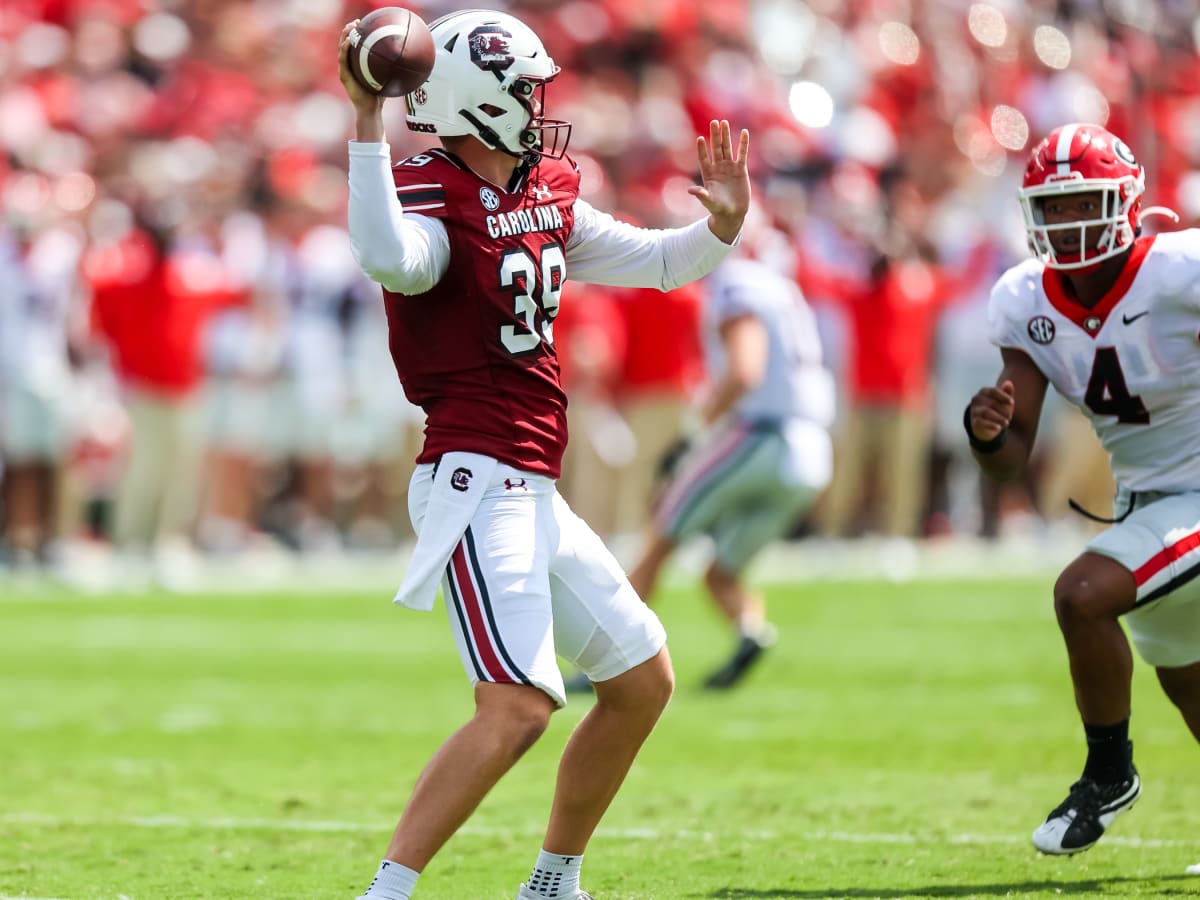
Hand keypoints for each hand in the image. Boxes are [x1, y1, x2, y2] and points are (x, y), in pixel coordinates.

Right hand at [338, 21, 383, 119]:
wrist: (371, 110)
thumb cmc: (379, 96)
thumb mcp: (385, 77)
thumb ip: (390, 67)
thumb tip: (404, 58)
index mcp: (355, 65)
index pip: (353, 46)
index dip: (355, 34)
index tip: (362, 24)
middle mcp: (348, 66)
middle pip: (345, 44)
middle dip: (349, 31)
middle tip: (356, 22)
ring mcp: (345, 71)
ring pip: (341, 49)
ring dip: (345, 36)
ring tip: (350, 27)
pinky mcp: (344, 76)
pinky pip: (343, 60)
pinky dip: (345, 49)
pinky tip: (349, 41)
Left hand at [689, 120, 750, 243]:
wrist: (732, 214)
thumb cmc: (718, 209)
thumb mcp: (709, 202)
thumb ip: (701, 195)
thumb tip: (690, 190)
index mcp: (708, 174)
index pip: (703, 158)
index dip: (701, 149)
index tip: (699, 139)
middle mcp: (718, 168)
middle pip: (716, 148)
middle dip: (715, 136)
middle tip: (714, 122)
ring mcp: (729, 168)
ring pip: (727, 148)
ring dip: (726, 136)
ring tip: (724, 123)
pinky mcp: (741, 170)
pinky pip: (742, 154)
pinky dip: (743, 144)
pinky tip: (744, 132)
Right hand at [968, 380, 1014, 439]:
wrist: (986, 423)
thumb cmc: (997, 408)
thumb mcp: (1004, 400)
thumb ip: (1007, 392)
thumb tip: (1009, 383)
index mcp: (984, 391)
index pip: (993, 391)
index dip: (1003, 396)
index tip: (1012, 403)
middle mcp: (977, 399)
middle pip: (992, 403)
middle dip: (1003, 410)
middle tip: (1010, 417)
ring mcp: (974, 410)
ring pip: (986, 412)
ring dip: (998, 418)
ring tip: (1006, 423)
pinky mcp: (974, 420)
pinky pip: (981, 422)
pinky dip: (990, 425)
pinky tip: (998, 428)